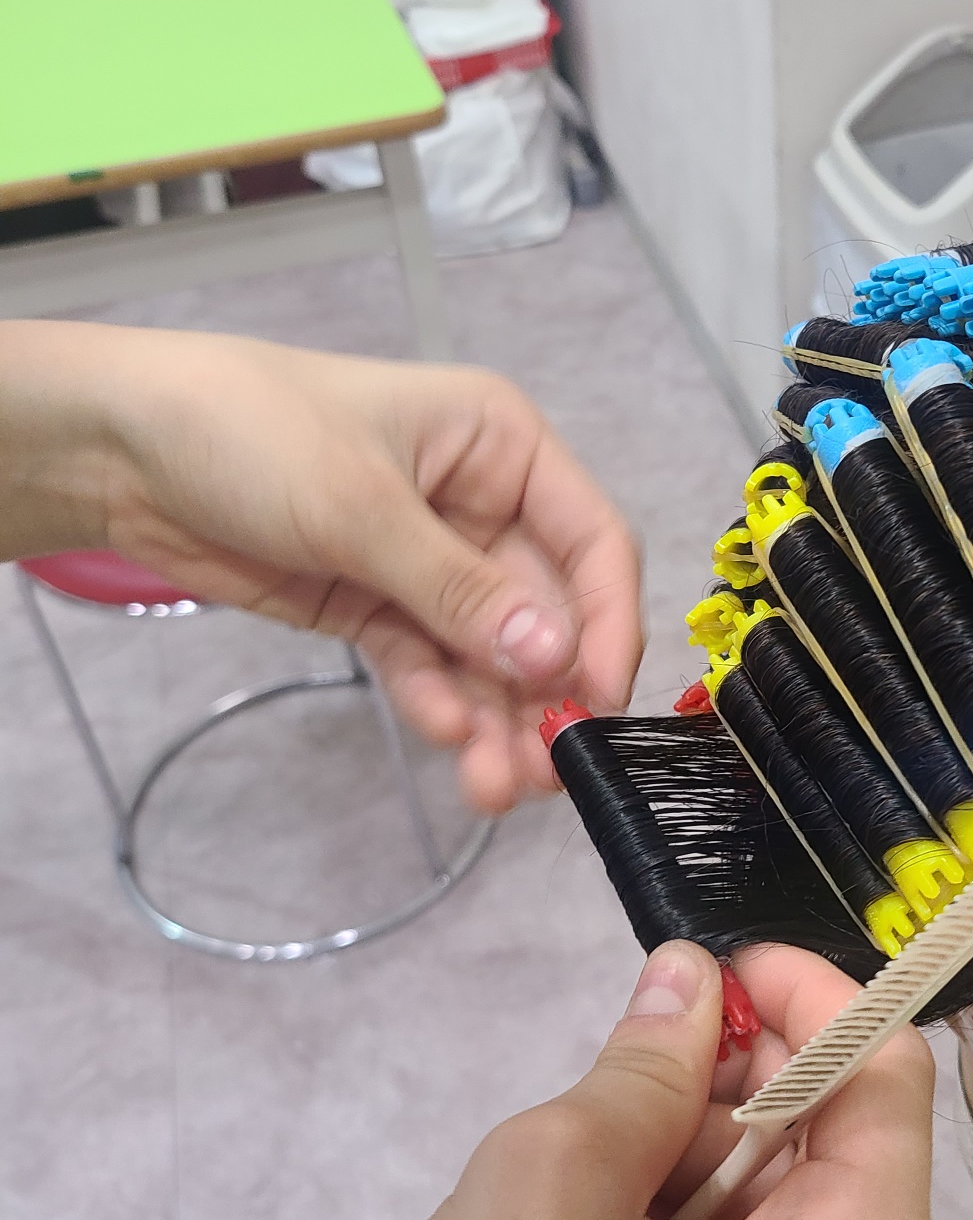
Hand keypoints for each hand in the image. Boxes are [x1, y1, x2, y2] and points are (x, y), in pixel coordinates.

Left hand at [0, 320, 640, 812]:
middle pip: (545, 613)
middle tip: (546, 772)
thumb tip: (555, 661)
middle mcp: (484, 505)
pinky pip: (428, 664)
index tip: (600, 700)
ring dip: (498, 717)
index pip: (592, 542)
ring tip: (494, 787)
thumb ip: (460, 591)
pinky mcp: (380, 606)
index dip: (608, 622)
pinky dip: (439, 702)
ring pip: (490, 654)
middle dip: (546, 692)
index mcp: (503, 448)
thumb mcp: (361, 507)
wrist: (116, 448)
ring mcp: (432, 562)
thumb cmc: (250, 433)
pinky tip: (446, 738)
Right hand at [323, 942, 940, 1219]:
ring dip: (699, 1154)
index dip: (809, 994)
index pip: (886, 1076)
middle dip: (738, 1078)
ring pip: (787, 1209)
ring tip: (597, 1167)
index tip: (714, 971)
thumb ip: (637, 1072)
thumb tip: (689, 978)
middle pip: (837, 1142)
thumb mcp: (543, 1201)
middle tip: (631, 1064)